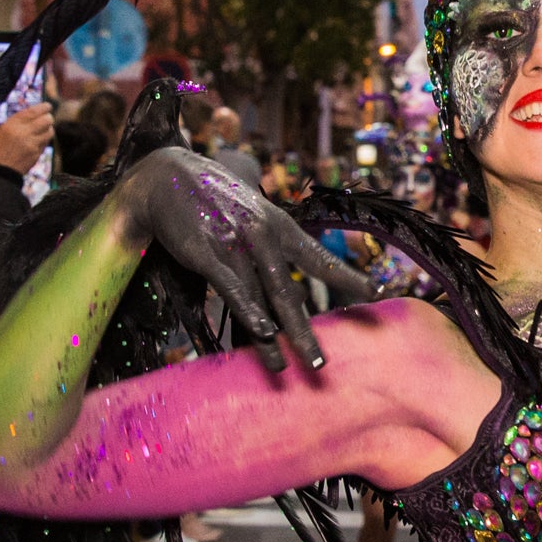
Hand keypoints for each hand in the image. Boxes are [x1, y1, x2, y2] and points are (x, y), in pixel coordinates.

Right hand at [0, 100, 53, 174]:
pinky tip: (38, 140)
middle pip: (47, 120)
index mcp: (11, 126)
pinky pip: (45, 143)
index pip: (34, 111)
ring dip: (48, 128)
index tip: (47, 105)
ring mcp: (32, 145)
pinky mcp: (36, 155)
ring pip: (50, 132)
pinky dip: (44, 140)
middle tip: (46, 117)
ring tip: (44, 128)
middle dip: (48, 117)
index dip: (43, 107)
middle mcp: (24, 133)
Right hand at [112, 148, 374, 371]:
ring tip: (281, 367)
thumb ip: (272, 248)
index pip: (319, 257)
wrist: (165, 173)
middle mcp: (262, 234)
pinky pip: (228, 286)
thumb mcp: (254, 213)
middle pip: (287, 292)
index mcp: (279, 225)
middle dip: (303, 331)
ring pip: (258, 297)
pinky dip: (246, 309)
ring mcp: (233, 242)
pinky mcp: (203, 251)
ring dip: (270, 337)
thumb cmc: (214, 200)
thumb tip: (286, 292)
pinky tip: (259, 330)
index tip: (376, 293)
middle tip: (319, 364)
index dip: (347, 277)